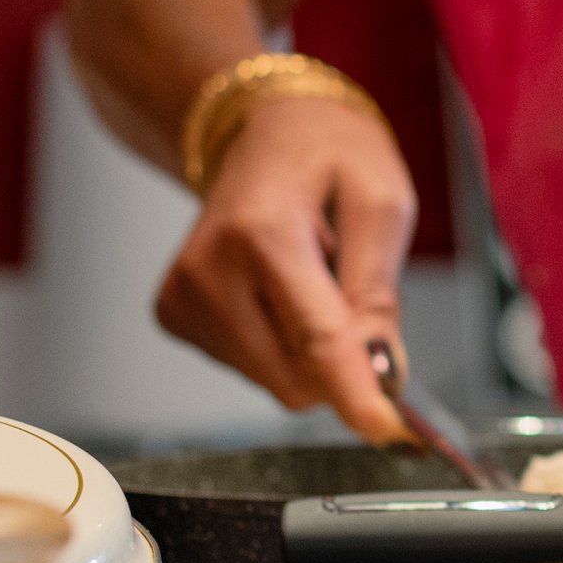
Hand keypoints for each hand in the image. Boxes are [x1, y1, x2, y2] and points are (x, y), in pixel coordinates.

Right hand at [153, 91, 414, 443]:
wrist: (260, 131)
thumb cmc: (325, 154)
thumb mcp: (381, 201)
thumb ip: (380, 293)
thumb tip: (384, 373)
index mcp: (262, 232)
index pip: (315, 339)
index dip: (357, 393)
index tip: (387, 431)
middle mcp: (208, 269)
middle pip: (295, 375)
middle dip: (341, 357)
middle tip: (345, 282)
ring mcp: (183, 297)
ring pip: (276, 379)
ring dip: (308, 343)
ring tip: (306, 273)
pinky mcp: (175, 316)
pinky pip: (252, 367)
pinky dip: (278, 339)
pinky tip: (277, 286)